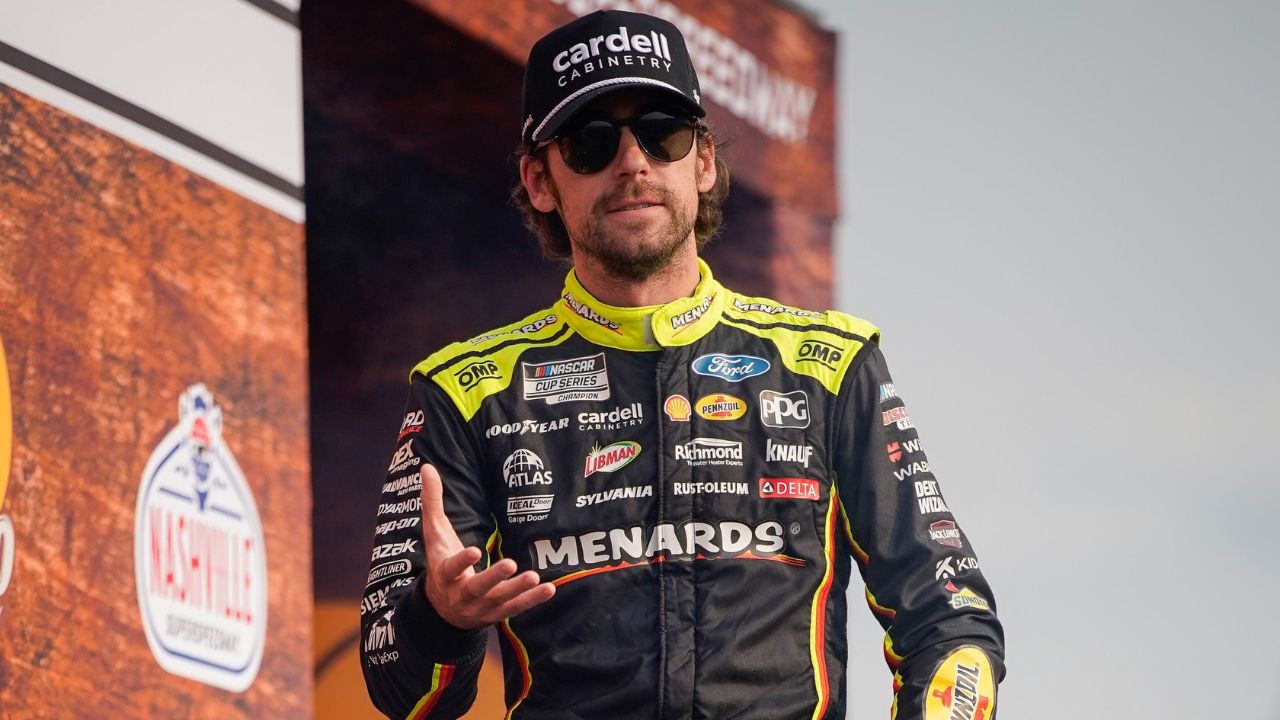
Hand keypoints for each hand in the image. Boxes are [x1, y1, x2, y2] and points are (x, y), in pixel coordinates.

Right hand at [419, 463, 555, 628]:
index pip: (450, 568)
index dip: (460, 561)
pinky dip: (531, 600)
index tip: (473, 550)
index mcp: (444, 574)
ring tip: (534, 577)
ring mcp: (478, 607)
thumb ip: (431, 501)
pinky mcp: (495, 615)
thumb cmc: (440, 561)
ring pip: (498, 600)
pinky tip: (548, 589)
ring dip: (517, 590)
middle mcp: (460, 594)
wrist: (440, 610)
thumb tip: (426, 466)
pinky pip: (514, 609)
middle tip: (511, 564)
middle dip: (494, 578)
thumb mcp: (434, 533)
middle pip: (477, 588)